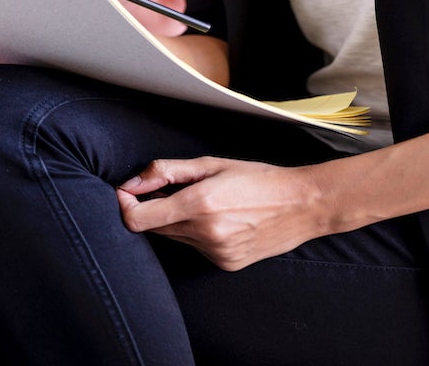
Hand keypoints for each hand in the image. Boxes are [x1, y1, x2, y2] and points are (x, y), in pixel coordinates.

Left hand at [116, 157, 328, 270]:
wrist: (303, 205)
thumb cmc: (257, 179)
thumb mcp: (210, 164)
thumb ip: (166, 171)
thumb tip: (132, 182)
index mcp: (199, 205)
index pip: (137, 219)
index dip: (125, 205)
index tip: (128, 192)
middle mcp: (205, 234)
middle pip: (154, 228)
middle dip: (153, 208)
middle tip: (174, 190)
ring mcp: (216, 253)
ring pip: (174, 238)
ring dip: (177, 222)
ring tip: (206, 204)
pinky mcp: (226, 264)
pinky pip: (195, 249)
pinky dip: (197, 235)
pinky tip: (221, 221)